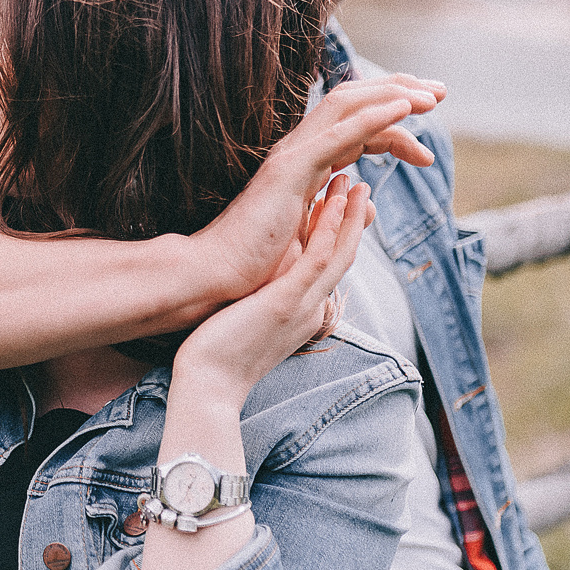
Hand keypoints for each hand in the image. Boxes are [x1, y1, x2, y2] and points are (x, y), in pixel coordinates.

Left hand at [174, 175, 373, 406]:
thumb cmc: (219, 359)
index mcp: (303, 316)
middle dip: (353, 222)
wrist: (209, 386)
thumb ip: (266, 309)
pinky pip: (317, 258)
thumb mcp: (253, 329)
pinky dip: (330, 228)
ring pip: (339, 254)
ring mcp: (303, 306)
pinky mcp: (287, 302)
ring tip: (355, 183)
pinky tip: (335, 201)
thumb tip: (262, 295)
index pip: (328, 272)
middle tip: (360, 188)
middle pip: (342, 259)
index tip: (339, 209)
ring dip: (349, 216)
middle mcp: (311, 310)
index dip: (339, 238)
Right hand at [193, 74, 441, 301]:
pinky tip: (405, 107)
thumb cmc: (256, 263)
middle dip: (399, 91)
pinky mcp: (290, 169)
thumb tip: (371, 206)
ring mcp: (292, 155)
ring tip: (432, 97)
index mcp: (305, 164)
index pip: (356, 128)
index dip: (394, 124)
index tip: (427, 139)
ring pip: (347, 105)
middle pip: (353, 102)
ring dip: (393, 95)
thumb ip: (342, 215)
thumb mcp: (313, 236)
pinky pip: (338, 133)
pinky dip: (373, 115)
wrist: (217, 274)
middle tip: (441, 93)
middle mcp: (299, 150)